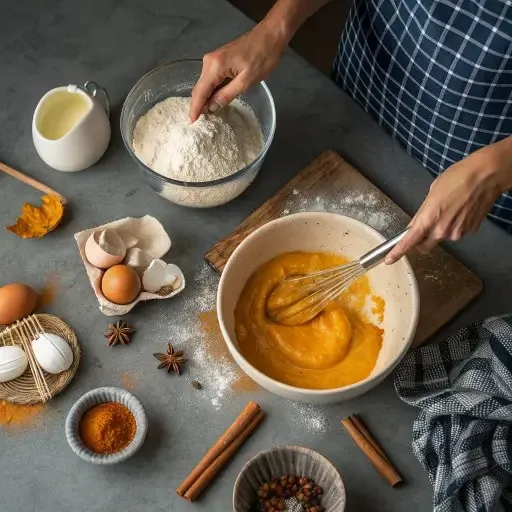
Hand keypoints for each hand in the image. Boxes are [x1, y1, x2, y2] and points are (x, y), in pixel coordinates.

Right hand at [189, 22, 286, 121]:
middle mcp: (209, 61)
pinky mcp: (219, 59)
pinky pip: (211, 79)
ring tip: (207, 116)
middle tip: (200, 123)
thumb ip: (227, 95)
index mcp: (215, 66)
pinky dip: (212, 90)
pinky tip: (215, 100)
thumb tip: (212, 107)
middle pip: (200, 88)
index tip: (190, 122)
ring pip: (205, 84)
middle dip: (199, 105)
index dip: (195, 108)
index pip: (200, 92)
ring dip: (205, 98)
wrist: (270, 35)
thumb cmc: (263, 57)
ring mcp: (213, 59)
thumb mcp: (246, 81)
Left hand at [385, 138, 511, 263]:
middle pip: (424, 246)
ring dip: (440, 230)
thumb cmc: (457, 178)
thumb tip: (416, 224)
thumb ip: (422, 213)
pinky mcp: (470, 231)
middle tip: (424, 227)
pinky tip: (461, 210)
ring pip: (441, 238)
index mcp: (428, 219)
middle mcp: (441, 230)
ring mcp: (457, 232)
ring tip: (449, 209)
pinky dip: (455, 225)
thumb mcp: (431, 193)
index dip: (398, 252)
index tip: (389, 260)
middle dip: (421, 240)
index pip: (409, 241)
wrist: (486, 175)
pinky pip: (456, 232)